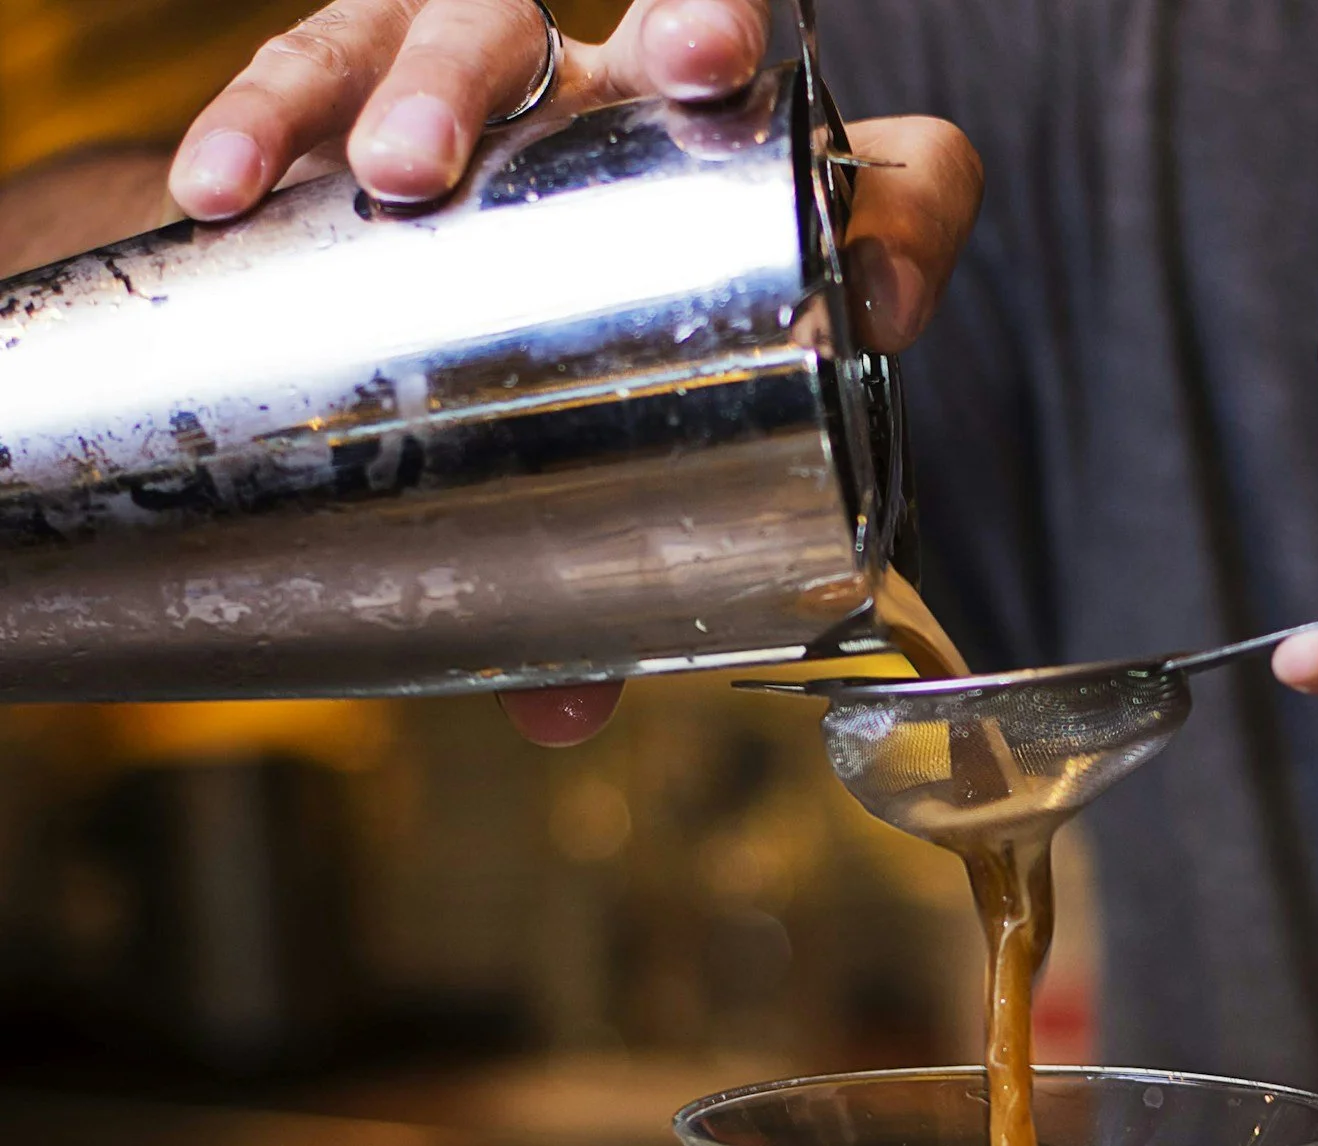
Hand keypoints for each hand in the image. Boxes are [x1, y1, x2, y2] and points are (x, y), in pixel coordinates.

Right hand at [170, 0, 977, 746]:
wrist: (420, 284)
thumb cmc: (567, 387)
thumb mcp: (606, 482)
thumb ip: (601, 589)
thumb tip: (560, 720)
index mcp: (750, 204)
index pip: (893, 173)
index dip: (907, 216)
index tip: (884, 303)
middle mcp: (646, 107)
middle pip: (690, 16)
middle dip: (696, 26)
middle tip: (687, 71)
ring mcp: (514, 76)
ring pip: (491, 14)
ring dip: (440, 79)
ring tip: (399, 173)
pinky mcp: (378, 63)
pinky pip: (319, 52)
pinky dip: (271, 114)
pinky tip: (228, 187)